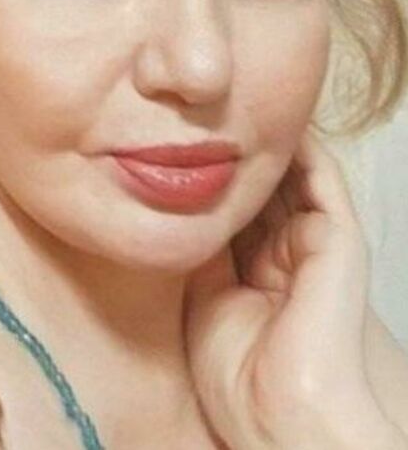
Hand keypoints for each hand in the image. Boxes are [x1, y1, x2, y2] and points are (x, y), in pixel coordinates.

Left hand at [184, 128, 400, 449]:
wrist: (275, 410)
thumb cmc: (236, 373)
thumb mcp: (202, 295)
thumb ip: (201, 247)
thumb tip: (182, 203)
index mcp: (259, 271)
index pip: (237, 209)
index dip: (214, 179)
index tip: (183, 144)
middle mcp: (286, 253)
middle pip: (262, 188)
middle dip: (237, 155)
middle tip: (204, 116)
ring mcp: (314, 243)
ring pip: (290, 177)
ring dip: (266, 145)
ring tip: (236, 110)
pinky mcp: (338, 237)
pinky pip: (321, 178)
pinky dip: (301, 147)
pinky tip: (276, 123)